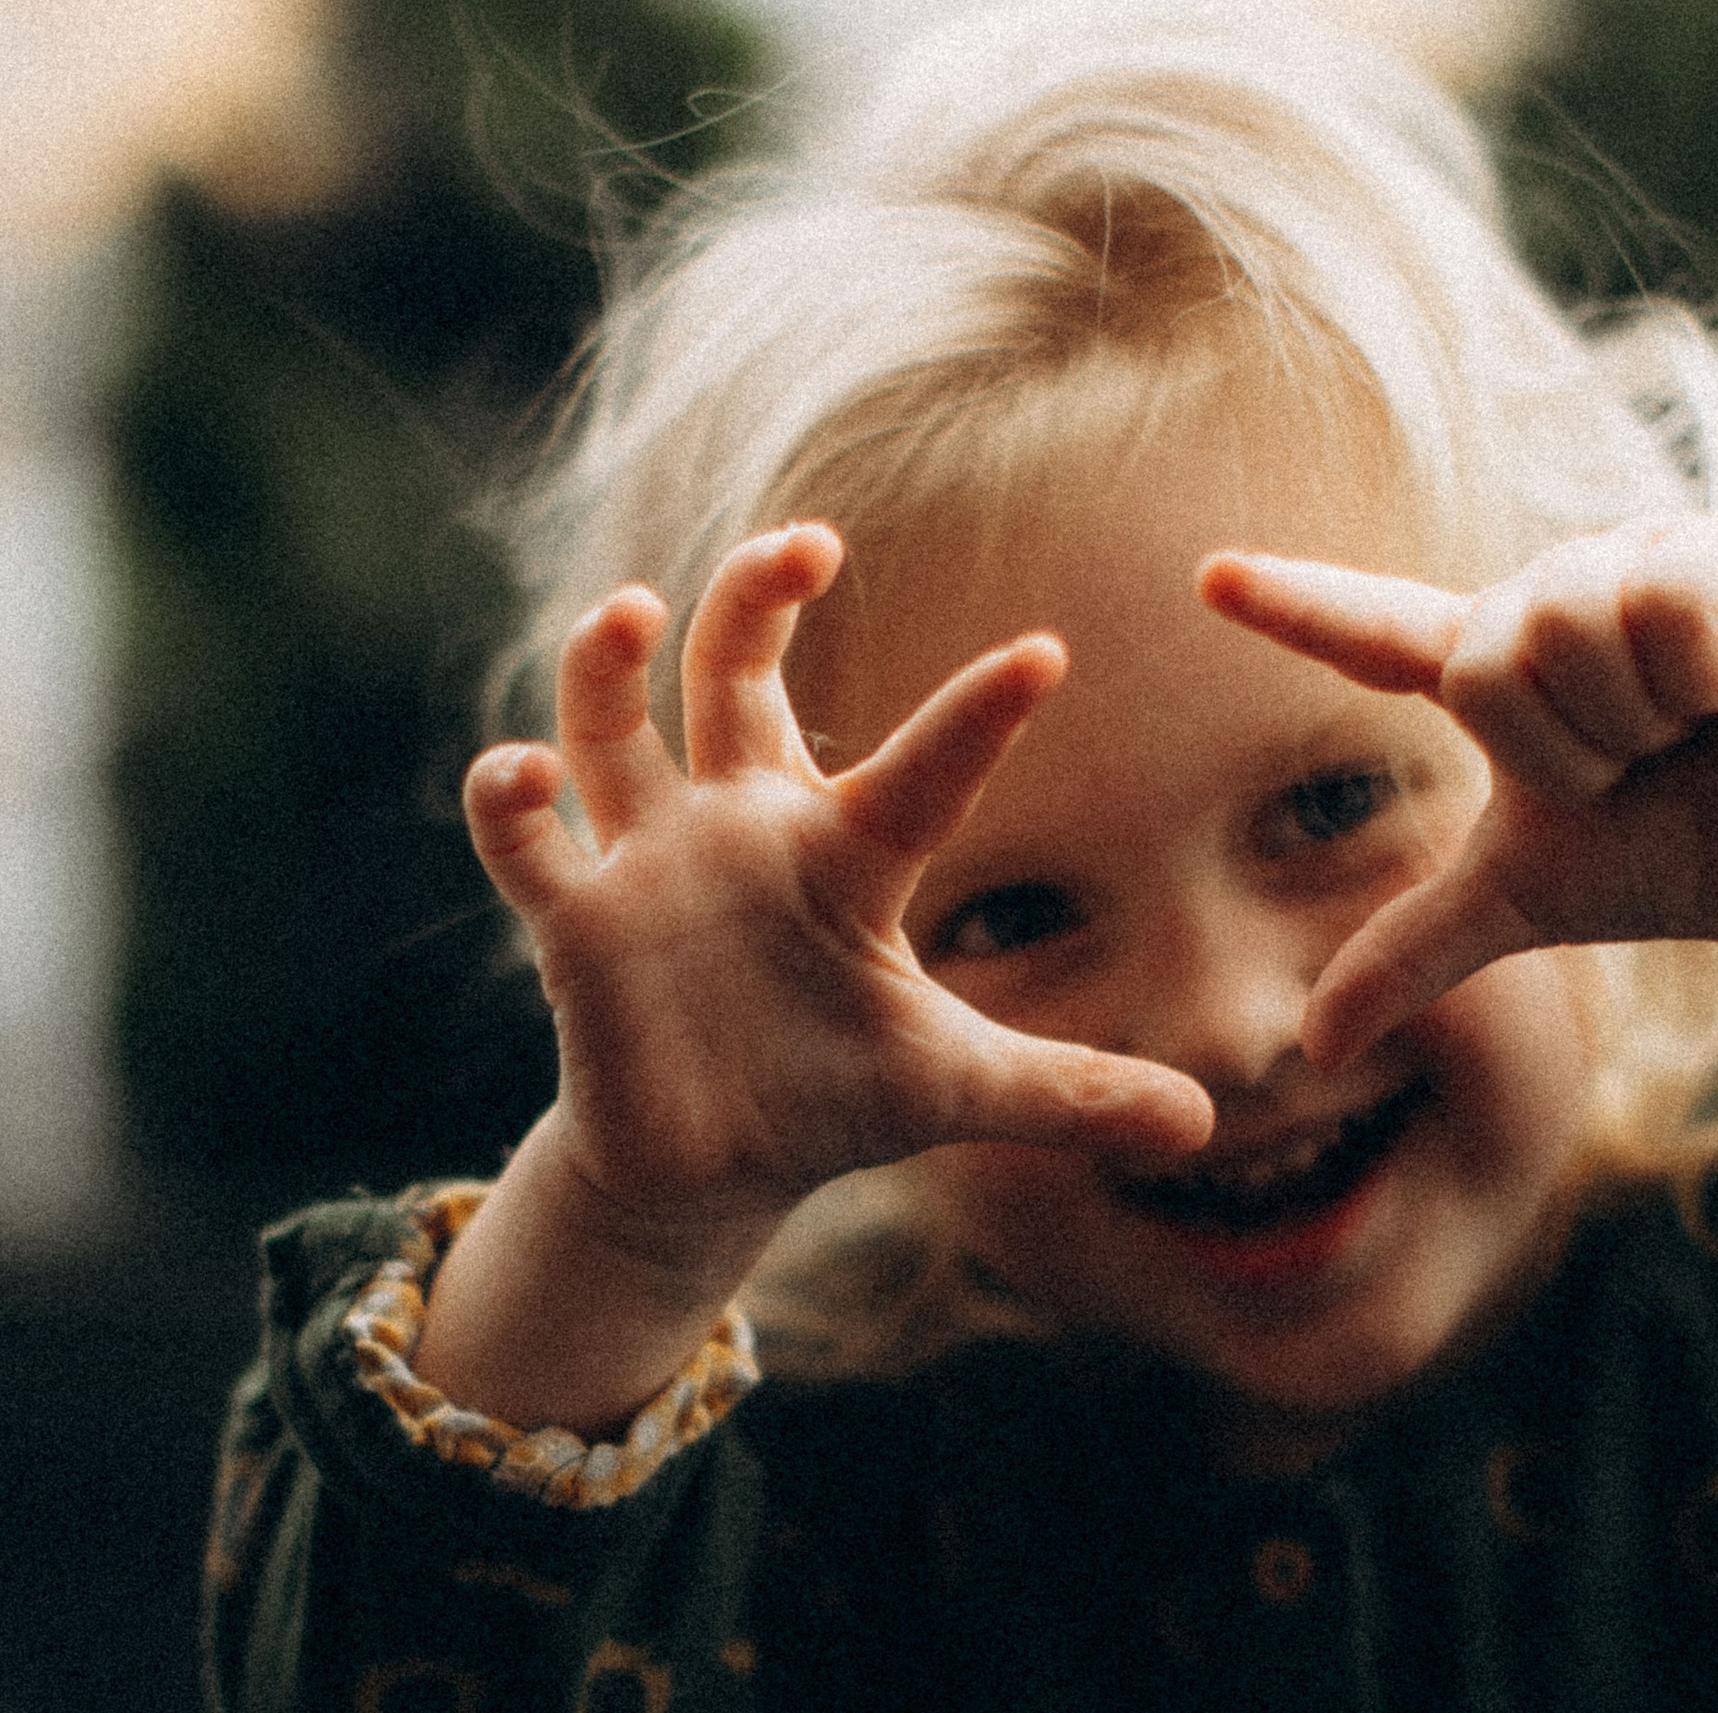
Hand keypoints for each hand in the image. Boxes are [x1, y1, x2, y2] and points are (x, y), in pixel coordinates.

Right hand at [465, 523, 1212, 1274]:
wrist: (708, 1162)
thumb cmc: (833, 1097)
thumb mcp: (955, 1092)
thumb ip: (1071, 1094)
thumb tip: (1207, 1129)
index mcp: (846, 853)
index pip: (920, 767)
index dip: (977, 715)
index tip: (1048, 658)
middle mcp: (743, 825)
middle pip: (735, 670)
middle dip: (758, 595)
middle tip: (811, 545)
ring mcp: (651, 860)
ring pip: (614, 723)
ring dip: (606, 664)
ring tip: (626, 612)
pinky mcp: (577, 917)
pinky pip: (528, 841)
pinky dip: (510, 803)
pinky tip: (519, 776)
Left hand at [1200, 515, 1717, 1066]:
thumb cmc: (1656, 859)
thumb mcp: (1516, 903)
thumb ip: (1407, 955)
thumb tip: (1312, 1048)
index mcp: (1483, 673)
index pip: (1369, 634)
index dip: (1293, 605)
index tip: (1206, 577)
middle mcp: (1541, 603)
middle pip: (1489, 663)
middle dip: (1561, 751)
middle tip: (1626, 767)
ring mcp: (1628, 563)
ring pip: (1571, 629)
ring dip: (1631, 717)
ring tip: (1680, 727)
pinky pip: (1663, 603)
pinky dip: (1699, 674)